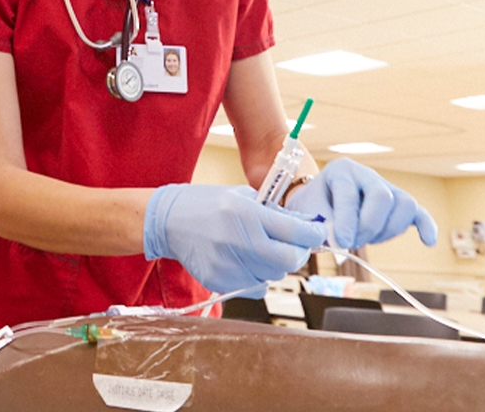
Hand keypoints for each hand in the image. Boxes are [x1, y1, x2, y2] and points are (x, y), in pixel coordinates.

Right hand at [144, 184, 326, 296]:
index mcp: (245, 214)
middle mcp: (238, 240)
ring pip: (273, 276)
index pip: (295, 231)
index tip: (317, 232)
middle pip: (288, 260)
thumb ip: (274, 213)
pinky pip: (254, 287)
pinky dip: (257, 276)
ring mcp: (227, 264)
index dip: (313, 233)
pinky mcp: (219, 280)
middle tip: (292, 243)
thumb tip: (306, 225)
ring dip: (275, 264)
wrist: (167, 220)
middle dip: (296, 252)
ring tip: (260, 249)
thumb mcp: (240, 197)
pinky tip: (244, 260)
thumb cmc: (205, 204)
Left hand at [284, 158, 437, 249]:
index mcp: (341, 170)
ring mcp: (387, 187)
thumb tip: (341, 242)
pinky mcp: (400, 203)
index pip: (349, 194)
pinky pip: (419, 212)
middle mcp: (367, 174)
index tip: (342, 242)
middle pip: (382, 196)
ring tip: (367, 240)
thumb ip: (323, 225)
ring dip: (388, 230)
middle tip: (352, 243)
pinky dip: (426, 226)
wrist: (319, 203)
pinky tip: (427, 241)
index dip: (346, 220)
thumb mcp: (309, 211)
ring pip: (404, 204)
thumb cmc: (313, 206)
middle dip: (369, 226)